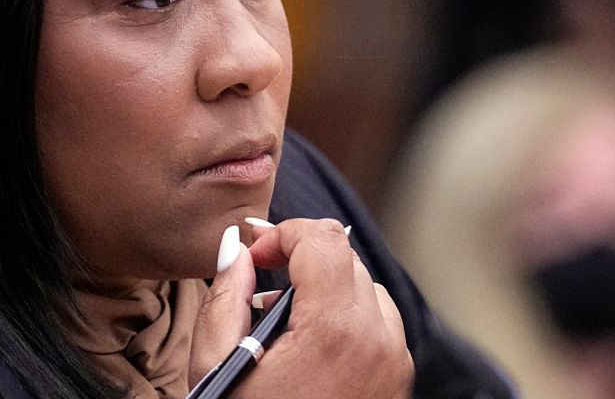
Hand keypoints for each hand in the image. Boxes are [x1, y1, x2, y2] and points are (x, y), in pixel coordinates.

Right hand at [190, 219, 412, 397]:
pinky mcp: (397, 381)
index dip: (282, 233)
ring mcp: (394, 363)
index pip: (323, 239)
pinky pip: (379, 323)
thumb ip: (226, 294)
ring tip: (282, 319)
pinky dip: (347, 317)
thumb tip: (235, 247)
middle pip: (346, 257)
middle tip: (260, 283)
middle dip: (301, 258)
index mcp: (335, 330)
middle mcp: (377, 341)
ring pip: (366, 287)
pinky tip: (308, 345)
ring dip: (326, 286)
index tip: (254, 254)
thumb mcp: (217, 363)